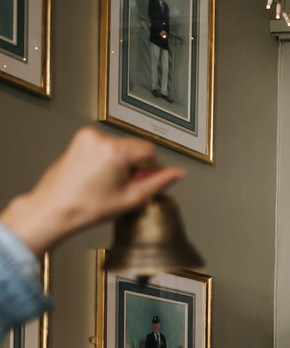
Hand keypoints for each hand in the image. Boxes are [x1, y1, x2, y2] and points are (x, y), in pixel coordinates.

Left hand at [0, 127, 183, 254]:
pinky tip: (97, 177)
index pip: (149, 150)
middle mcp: (99, 139)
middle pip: (133, 148)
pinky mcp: (79, 141)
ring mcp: (86, 138)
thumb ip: (158, 183)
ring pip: (119, 147)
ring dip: (119, 162)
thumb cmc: (84, 207)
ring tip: (105, 183)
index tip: (140, 180)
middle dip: (132, 166)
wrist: (53, 209)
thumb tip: (177, 174)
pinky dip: (106, 159)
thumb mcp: (130, 198)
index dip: (149, 168)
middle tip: (121, 186)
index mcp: (114, 151)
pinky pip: (104, 147)